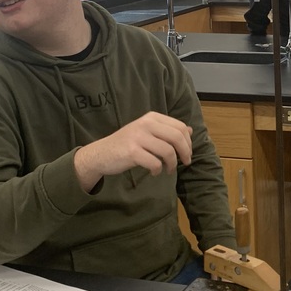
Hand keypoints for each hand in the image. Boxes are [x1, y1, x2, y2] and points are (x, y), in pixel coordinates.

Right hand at [74, 112, 193, 191]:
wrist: (101, 154)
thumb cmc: (127, 144)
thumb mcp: (148, 132)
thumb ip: (167, 131)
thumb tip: (190, 130)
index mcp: (152, 117)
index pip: (180, 126)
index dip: (188, 142)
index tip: (187, 153)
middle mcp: (146, 124)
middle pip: (177, 137)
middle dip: (185, 152)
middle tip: (185, 163)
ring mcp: (138, 137)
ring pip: (168, 151)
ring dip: (172, 164)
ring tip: (168, 170)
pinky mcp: (132, 151)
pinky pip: (155, 163)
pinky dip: (158, 170)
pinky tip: (154, 172)